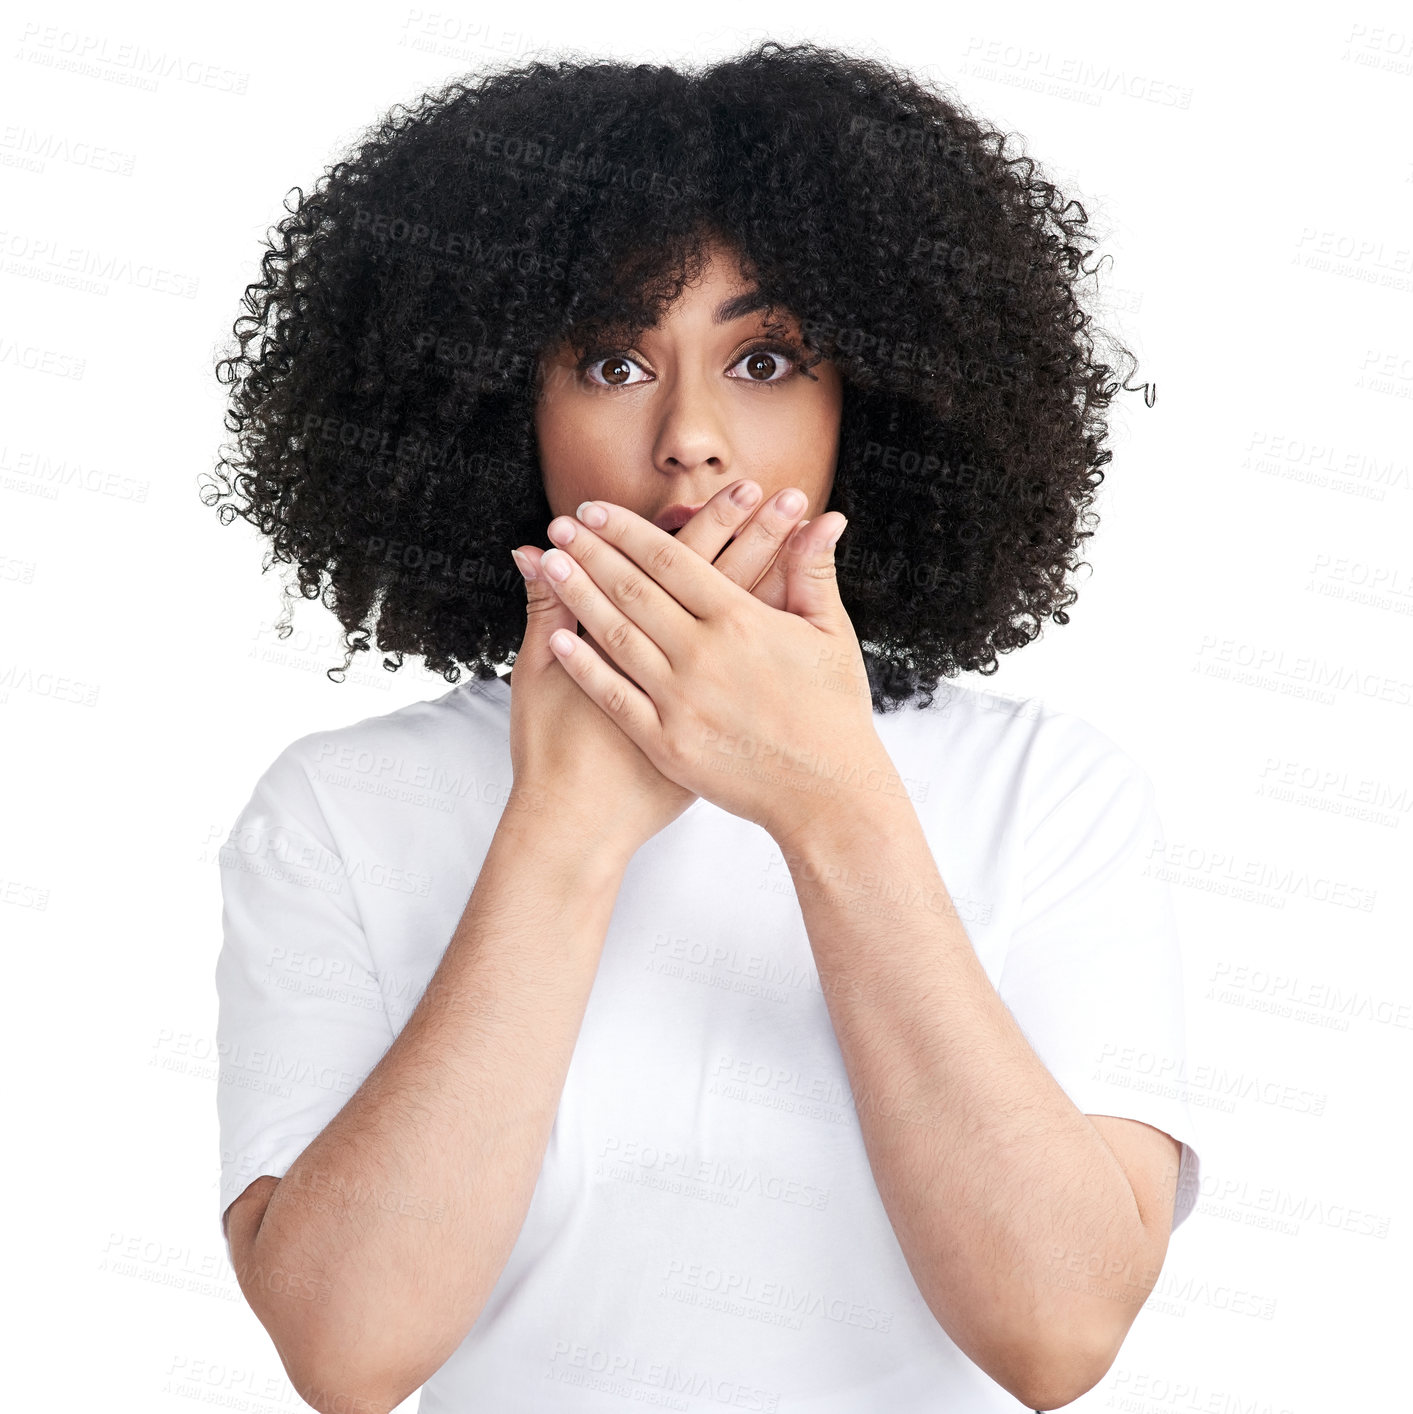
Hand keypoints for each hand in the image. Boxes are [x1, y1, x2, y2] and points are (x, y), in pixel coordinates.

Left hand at [536, 498, 888, 846]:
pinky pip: (615, 696)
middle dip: (591, 552)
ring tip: (549, 565)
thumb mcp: (830, 635)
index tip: (594, 509)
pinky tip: (559, 639)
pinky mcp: (667, 742)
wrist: (827, 795)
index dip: (626, 529)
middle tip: (559, 526)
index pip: (669, 559)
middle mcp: (703, 654)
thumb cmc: (834, 713)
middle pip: (632, 589)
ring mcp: (681, 700)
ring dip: (578, 595)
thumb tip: (827, 517)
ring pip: (616, 635)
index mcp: (740, 620)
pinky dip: (584, 666)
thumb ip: (814, 572)